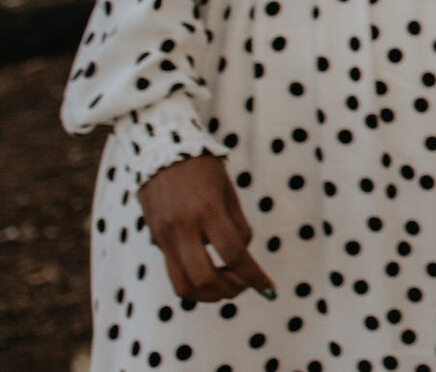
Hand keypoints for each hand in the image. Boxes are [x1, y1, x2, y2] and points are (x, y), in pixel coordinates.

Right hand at [137, 153, 276, 303]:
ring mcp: (165, 237)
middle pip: (205, 278)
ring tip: (228, 285)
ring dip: (209, 295)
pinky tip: (210, 275)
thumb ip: (236, 225)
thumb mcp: (227, 191)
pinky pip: (174, 274)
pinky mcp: (156, 241)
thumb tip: (242, 257)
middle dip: (230, 291)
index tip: (269, 290)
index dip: (254, 276)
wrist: (161, 151)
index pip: (235, 254)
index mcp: (208, 210)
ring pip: (183, 286)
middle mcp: (183, 228)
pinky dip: (194, 284)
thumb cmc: (203, 169)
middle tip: (245, 287)